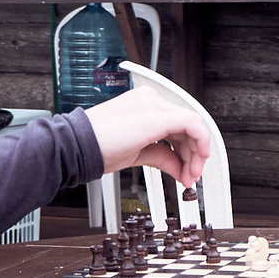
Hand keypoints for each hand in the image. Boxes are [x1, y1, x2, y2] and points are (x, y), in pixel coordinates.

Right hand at [84, 89, 213, 187]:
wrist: (78, 146)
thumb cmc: (97, 147)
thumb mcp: (136, 152)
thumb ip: (161, 156)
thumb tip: (179, 168)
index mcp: (144, 105)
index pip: (176, 124)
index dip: (187, 148)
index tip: (187, 167)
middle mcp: (151, 101)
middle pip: (187, 126)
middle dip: (194, 155)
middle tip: (192, 176)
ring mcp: (154, 105)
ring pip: (192, 126)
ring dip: (196, 154)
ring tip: (190, 176)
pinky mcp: (158, 116)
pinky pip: (192, 125)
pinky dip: (200, 145)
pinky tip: (196, 163)